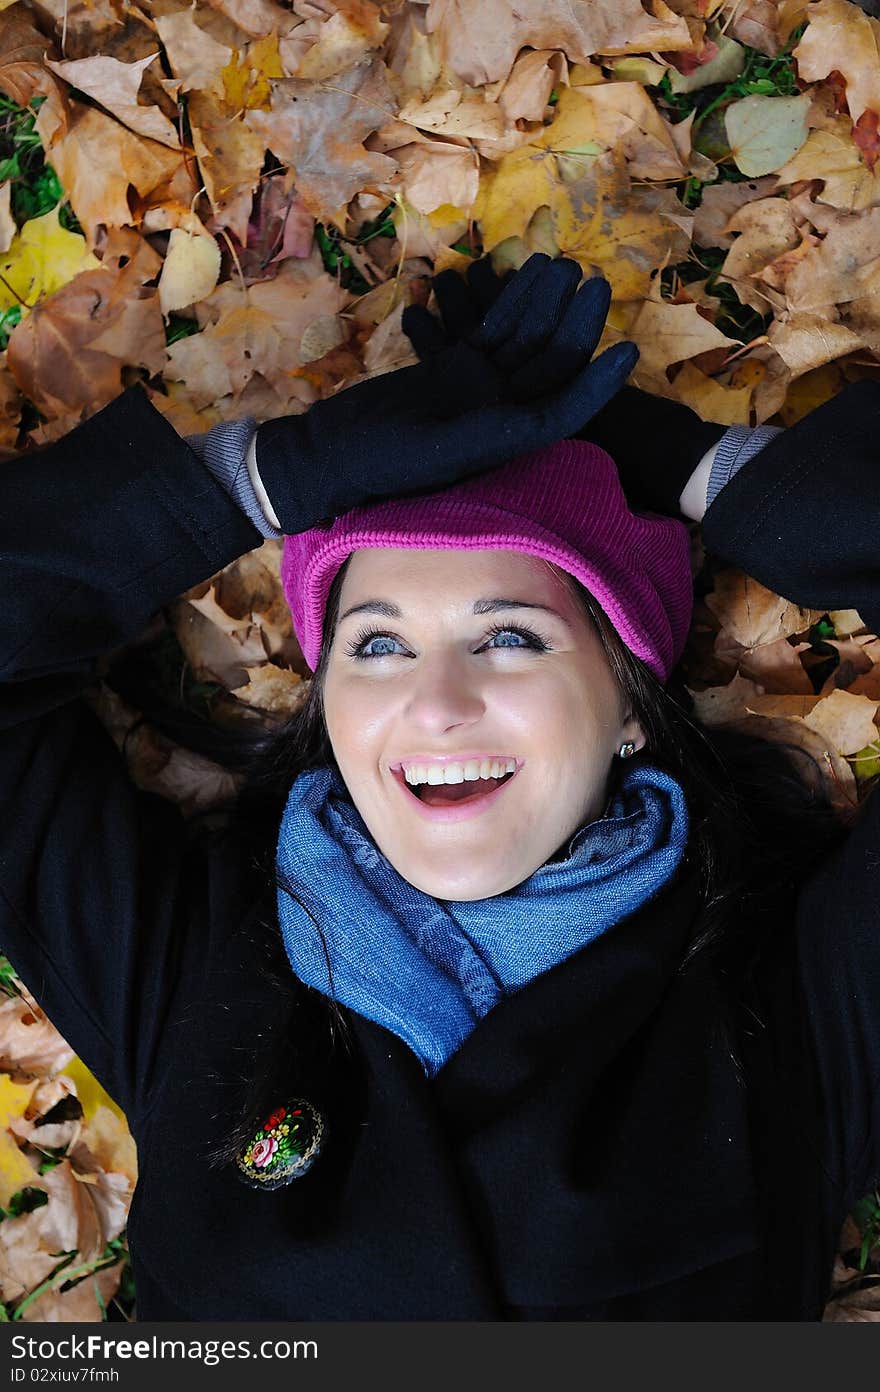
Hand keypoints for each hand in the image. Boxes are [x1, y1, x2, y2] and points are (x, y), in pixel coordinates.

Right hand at [255, 252, 637, 533]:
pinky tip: (523, 270)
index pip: (564, 409)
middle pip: (548, 366)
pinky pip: (489, 331)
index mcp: (506, 442)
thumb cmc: (387, 458)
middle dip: (574, 325)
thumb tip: (553, 415)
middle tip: (596, 282)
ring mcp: (478, 392)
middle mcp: (500, 417)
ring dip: (543, 303)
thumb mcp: (446, 447)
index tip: (628, 349)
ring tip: (564, 263)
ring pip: (521, 341)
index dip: (599, 383)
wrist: (335, 451)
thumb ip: (498, 429)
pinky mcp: (455, 371)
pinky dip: (504, 301)